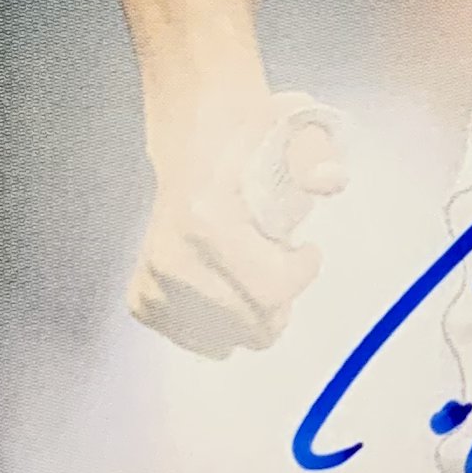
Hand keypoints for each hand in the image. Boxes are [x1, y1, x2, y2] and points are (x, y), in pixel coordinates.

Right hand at [128, 90, 345, 356]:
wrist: (195, 134)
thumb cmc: (253, 138)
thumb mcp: (297, 131)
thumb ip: (318, 158)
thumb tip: (329, 181)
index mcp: (206, 221)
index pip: (271, 291)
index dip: (302, 272)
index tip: (307, 248)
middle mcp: (171, 258)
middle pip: (251, 326)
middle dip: (279, 300)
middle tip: (278, 260)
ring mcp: (152, 281)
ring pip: (224, 341)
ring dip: (250, 314)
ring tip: (250, 268)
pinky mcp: (142, 296)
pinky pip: (194, 338)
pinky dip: (216, 322)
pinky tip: (224, 284)